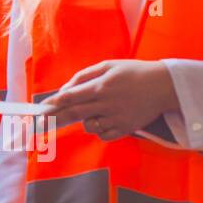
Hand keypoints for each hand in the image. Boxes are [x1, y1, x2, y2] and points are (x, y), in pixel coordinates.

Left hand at [43, 59, 178, 140]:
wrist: (163, 86)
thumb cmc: (133, 72)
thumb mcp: (108, 66)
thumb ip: (84, 76)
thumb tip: (65, 89)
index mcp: (100, 86)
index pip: (70, 97)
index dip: (53, 104)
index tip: (40, 109)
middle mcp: (106, 104)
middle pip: (74, 114)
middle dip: (55, 119)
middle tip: (39, 125)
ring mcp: (116, 118)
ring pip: (88, 126)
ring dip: (83, 121)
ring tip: (93, 110)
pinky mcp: (126, 129)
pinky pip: (104, 135)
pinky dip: (99, 130)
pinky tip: (105, 119)